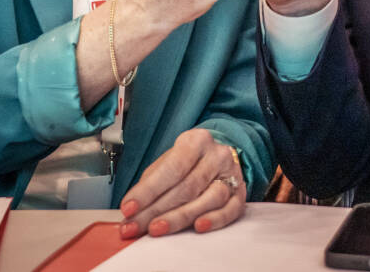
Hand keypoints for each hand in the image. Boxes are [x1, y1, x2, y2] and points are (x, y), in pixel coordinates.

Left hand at [119, 128, 244, 236]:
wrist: (218, 157)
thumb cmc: (188, 162)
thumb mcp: (168, 162)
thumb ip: (150, 184)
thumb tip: (130, 212)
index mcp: (196, 141)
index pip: (172, 168)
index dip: (148, 190)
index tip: (129, 208)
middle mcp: (217, 155)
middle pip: (186, 186)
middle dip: (156, 210)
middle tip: (135, 226)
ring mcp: (231, 174)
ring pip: (208, 199)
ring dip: (179, 218)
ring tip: (157, 229)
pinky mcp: (240, 194)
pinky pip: (229, 210)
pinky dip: (214, 220)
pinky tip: (197, 227)